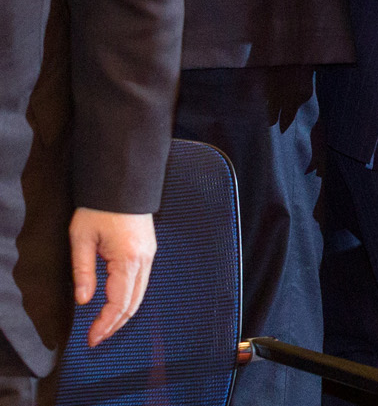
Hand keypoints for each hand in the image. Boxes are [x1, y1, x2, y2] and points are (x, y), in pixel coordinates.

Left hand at [71, 209, 153, 346]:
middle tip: (97, 338)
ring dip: (123, 313)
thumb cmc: (100, 208)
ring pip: (140, 294)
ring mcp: (149, 255)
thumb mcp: (82, 240)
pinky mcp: (148, 251)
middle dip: (115, 324)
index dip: (105, 324)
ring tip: (104, 326)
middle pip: (133, 303)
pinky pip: (141, 282)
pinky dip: (129, 299)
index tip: (91, 338)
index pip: (118, 302)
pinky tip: (116, 304)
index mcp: (129, 259)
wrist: (122, 184)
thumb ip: (83, 272)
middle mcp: (144, 260)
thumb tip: (84, 300)